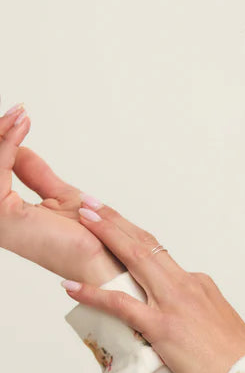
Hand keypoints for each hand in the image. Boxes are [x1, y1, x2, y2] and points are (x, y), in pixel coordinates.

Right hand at [0, 104, 125, 284]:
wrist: (106, 263)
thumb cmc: (90, 239)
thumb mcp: (58, 195)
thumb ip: (35, 173)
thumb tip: (21, 149)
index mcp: (5, 213)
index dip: (3, 140)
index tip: (18, 115)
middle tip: (15, 110)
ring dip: (1, 134)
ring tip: (18, 114)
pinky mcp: (4, 218)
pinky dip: (7, 145)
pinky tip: (19, 126)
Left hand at [65, 200, 244, 372]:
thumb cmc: (238, 361)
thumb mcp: (219, 325)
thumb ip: (196, 311)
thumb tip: (178, 314)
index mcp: (200, 284)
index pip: (161, 254)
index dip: (133, 234)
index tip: (115, 219)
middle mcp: (187, 285)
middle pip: (144, 244)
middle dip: (114, 220)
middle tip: (89, 202)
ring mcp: (174, 304)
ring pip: (134, 258)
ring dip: (105, 235)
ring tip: (80, 218)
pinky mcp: (164, 328)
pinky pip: (121, 304)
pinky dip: (93, 293)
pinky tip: (70, 286)